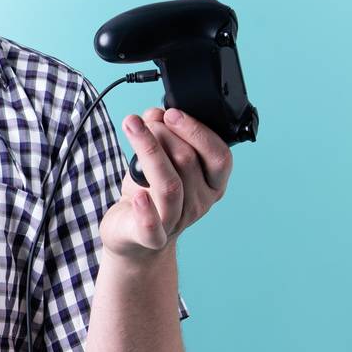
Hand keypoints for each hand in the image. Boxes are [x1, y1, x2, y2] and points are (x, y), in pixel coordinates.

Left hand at [99, 105, 232, 260]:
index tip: (171, 112)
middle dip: (164, 134)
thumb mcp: (157, 160)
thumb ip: (161, 134)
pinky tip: (138, 195)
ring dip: (150, 150)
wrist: (132, 237)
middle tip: (143, 122)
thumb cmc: (149, 194)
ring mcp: (177, 222)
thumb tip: (155, 113)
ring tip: (133, 128)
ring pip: (170, 185)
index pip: (219, 156)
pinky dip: (146, 211)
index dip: (196, 131)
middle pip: (188, 162)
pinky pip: (152, 227)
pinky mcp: (151, 239)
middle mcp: (199, 204)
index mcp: (212, 184)